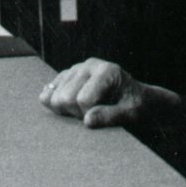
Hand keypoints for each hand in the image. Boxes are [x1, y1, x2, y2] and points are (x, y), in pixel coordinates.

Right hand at [38, 57, 178, 128]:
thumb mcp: (131, 114)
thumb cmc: (136, 106)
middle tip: (95, 114)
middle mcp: (88, 65)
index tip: (105, 116)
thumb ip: (110, 116)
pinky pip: (48, 92)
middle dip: (77, 113)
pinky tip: (70, 107)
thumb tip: (87, 121)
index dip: (91, 115)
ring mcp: (75, 69)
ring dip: (68, 110)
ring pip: (53, 96)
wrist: (137, 98)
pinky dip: (55, 104)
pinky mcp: (66, 76)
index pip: (83, 100)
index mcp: (106, 71)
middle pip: (65, 98)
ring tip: (87, 110)